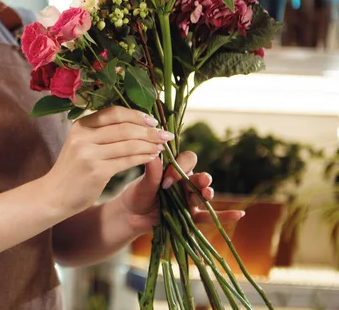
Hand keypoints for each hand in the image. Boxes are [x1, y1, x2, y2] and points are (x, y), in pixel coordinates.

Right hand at [44, 106, 174, 215]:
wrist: (54, 195)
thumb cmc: (73, 170)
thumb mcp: (81, 144)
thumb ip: (101, 132)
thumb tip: (135, 123)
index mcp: (80, 125)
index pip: (114, 112)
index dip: (136, 115)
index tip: (153, 120)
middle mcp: (83, 136)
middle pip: (124, 127)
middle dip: (149, 130)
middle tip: (165, 134)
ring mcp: (88, 153)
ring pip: (128, 144)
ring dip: (149, 144)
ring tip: (162, 146)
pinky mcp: (96, 171)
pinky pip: (127, 161)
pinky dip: (143, 158)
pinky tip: (152, 157)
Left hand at [117, 151, 244, 234]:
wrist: (131, 216)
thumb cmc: (137, 195)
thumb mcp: (142, 184)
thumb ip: (151, 172)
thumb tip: (154, 153)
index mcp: (176, 169)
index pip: (187, 160)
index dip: (180, 168)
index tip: (165, 180)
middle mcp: (186, 183)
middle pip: (199, 176)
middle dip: (200, 178)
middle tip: (200, 180)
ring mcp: (190, 200)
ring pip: (204, 195)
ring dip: (208, 192)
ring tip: (208, 193)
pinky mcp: (191, 217)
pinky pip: (210, 217)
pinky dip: (225, 216)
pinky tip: (240, 214)